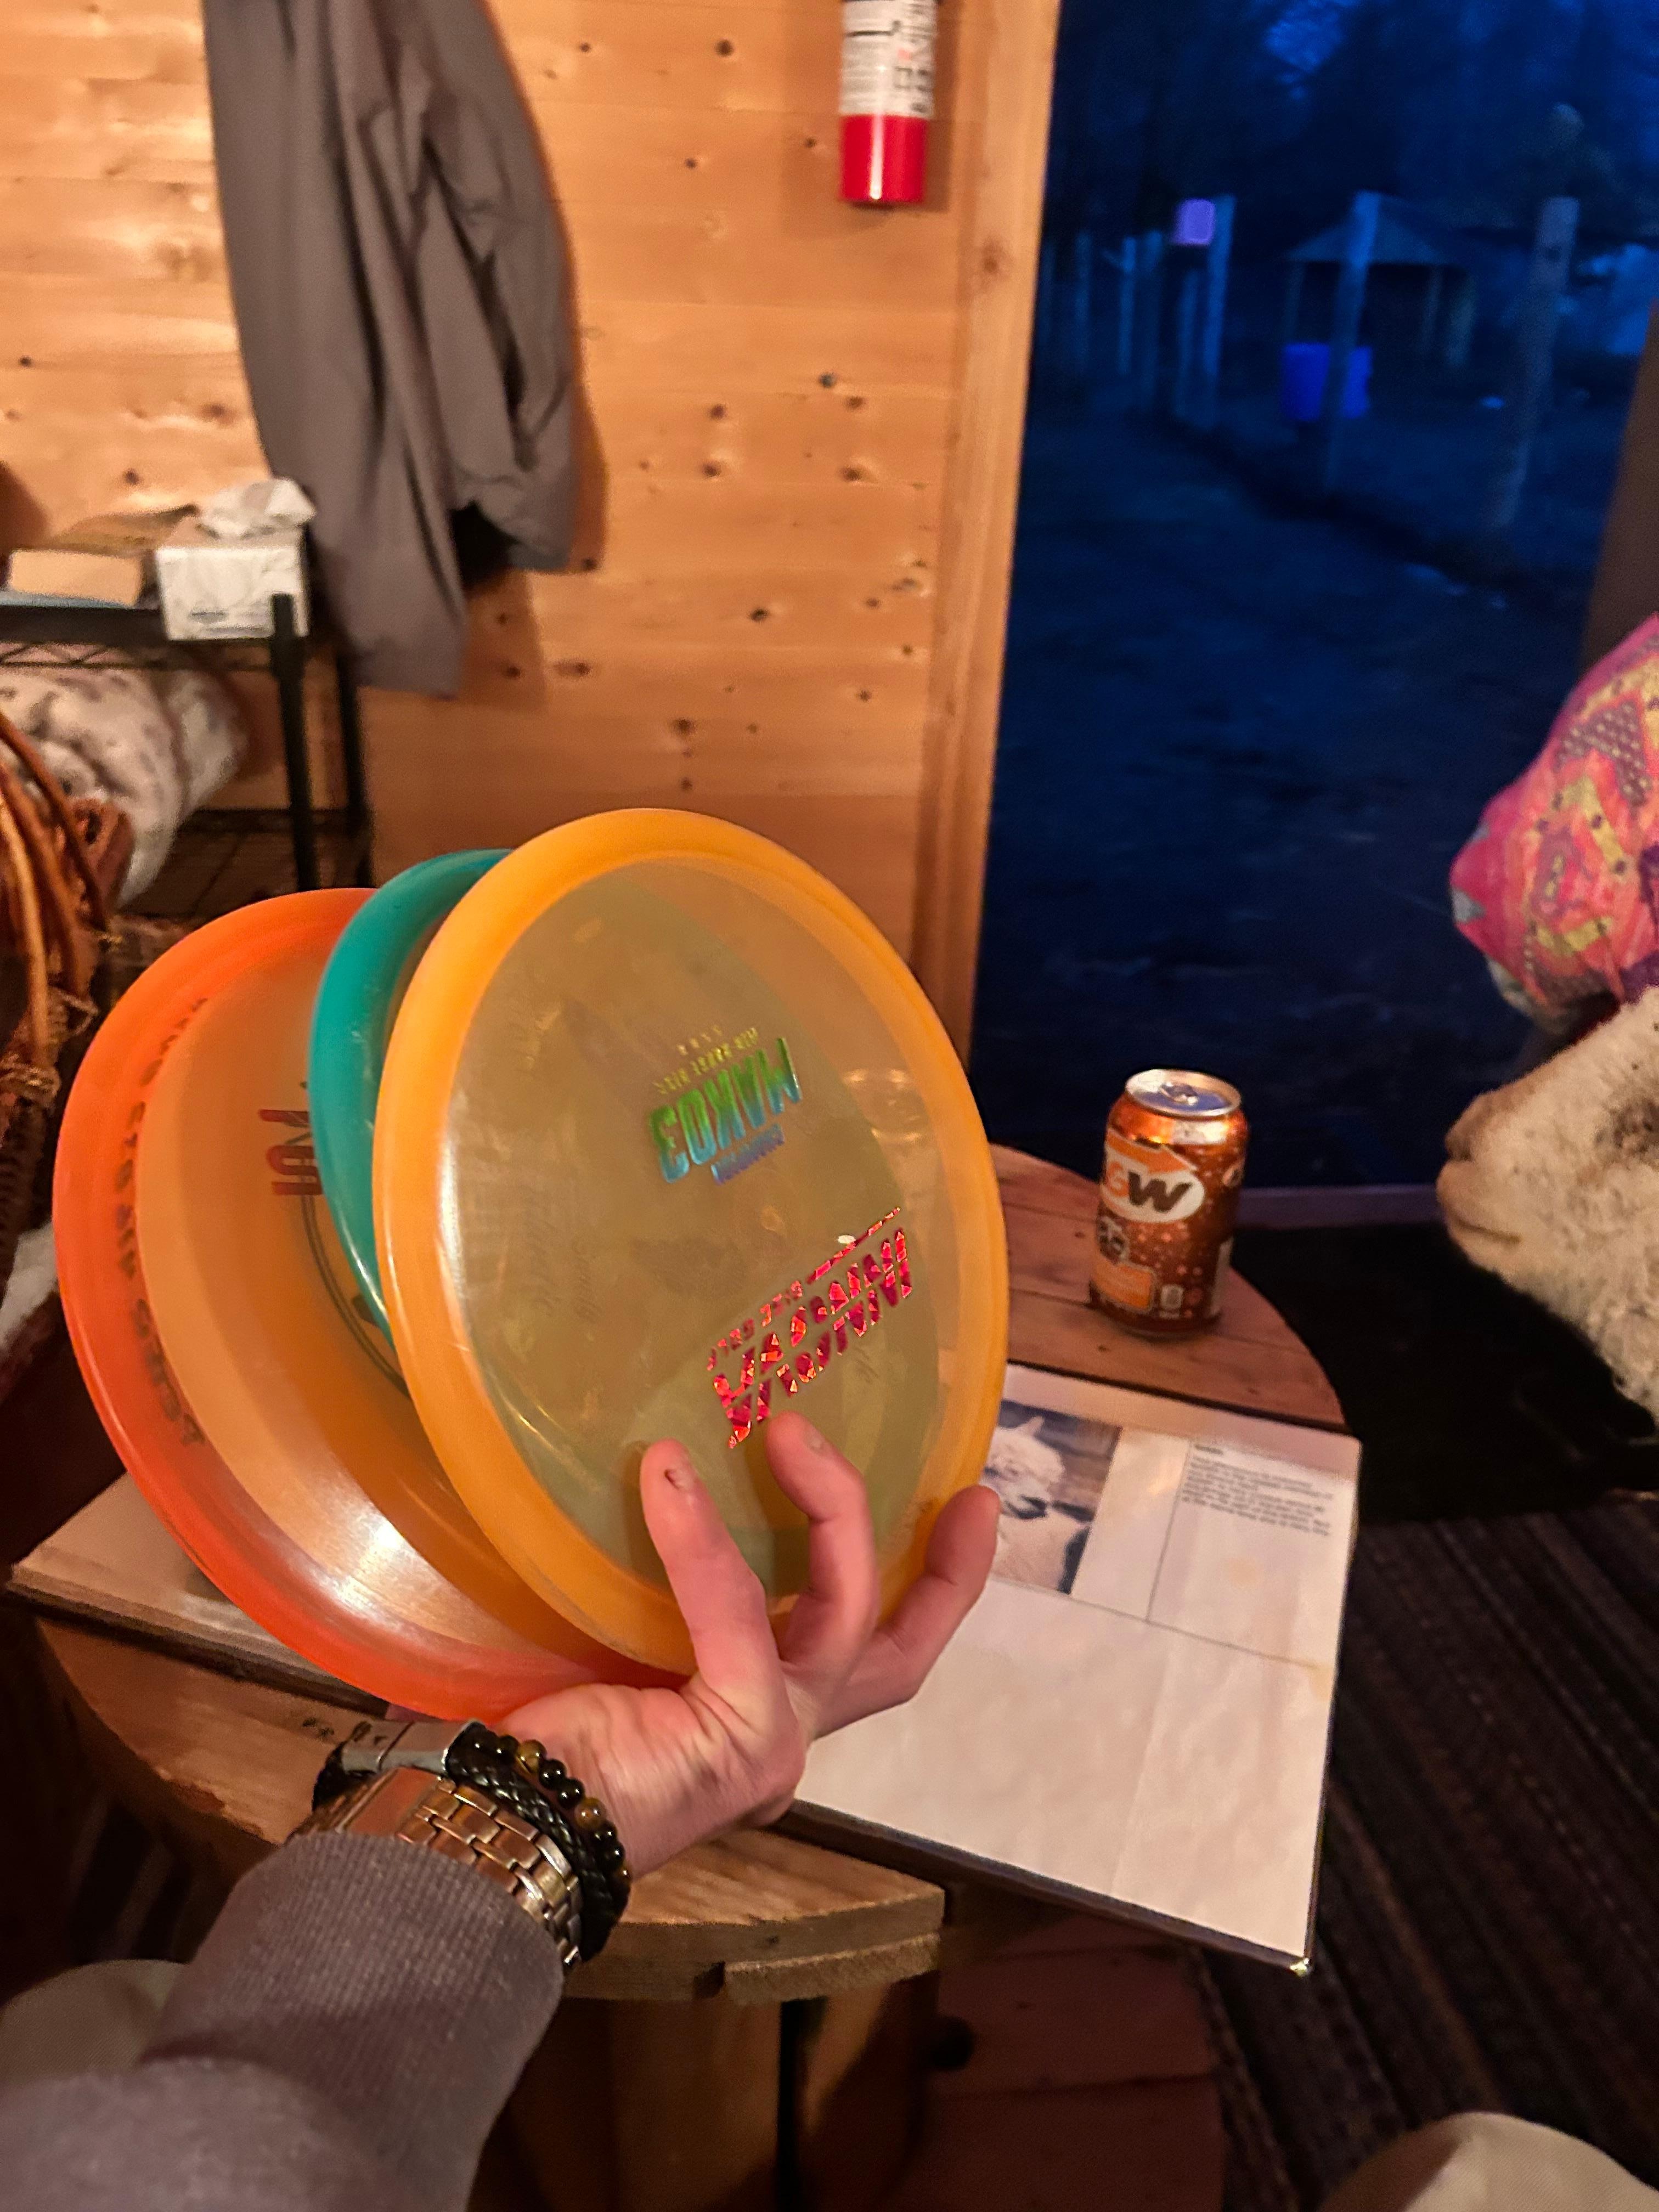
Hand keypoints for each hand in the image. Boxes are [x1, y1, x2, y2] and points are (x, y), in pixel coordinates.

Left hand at [506, 1412, 997, 1875]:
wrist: (496, 1822)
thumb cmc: (537, 1737)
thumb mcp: (621, 1645)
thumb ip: (664, 1590)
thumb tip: (660, 1467)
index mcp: (756, 1718)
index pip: (864, 1654)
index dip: (927, 1586)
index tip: (962, 1504)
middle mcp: (780, 1735)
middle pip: (896, 1651)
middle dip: (944, 1571)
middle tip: (967, 1490)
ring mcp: (772, 1742)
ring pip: (846, 1611)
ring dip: (829, 1508)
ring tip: (787, 1430)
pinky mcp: (743, 1735)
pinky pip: (740, 1613)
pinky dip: (708, 1539)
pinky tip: (668, 1474)